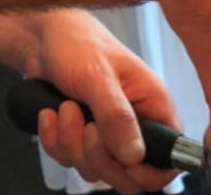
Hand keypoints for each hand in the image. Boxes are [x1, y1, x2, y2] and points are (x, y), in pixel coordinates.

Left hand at [29, 9, 180, 194]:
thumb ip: (116, 115)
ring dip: (72, 144)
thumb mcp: (97, 75)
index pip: (169, 158)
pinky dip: (54, 141)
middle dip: (99, 156)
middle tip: (87, 127)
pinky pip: (69, 159)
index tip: (122, 159)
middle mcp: (134, 122)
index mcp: (152, 104)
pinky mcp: (81, 136)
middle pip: (129, 175)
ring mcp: (106, 132)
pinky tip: (51, 114)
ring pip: (95, 168)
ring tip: (67, 107)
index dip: (147, 170)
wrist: (41, 36)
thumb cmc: (76, 41)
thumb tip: (134, 154)